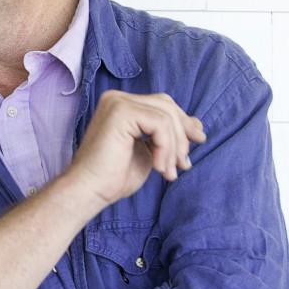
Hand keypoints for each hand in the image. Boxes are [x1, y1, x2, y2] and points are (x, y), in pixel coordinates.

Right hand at [68, 90, 206, 206]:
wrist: (91, 190)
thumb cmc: (114, 176)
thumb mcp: (150, 150)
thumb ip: (167, 135)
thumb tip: (197, 124)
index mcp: (121, 105)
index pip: (162, 105)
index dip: (182, 125)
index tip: (191, 150)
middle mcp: (117, 98)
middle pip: (167, 106)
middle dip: (182, 134)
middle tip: (184, 164)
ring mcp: (117, 103)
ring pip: (166, 115)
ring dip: (175, 147)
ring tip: (169, 172)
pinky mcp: (121, 112)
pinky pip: (160, 124)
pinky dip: (166, 147)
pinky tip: (159, 168)